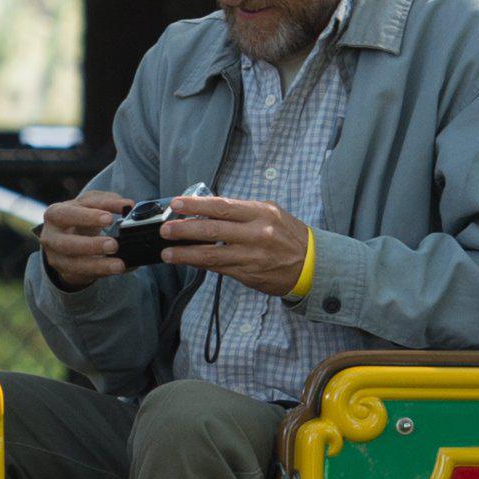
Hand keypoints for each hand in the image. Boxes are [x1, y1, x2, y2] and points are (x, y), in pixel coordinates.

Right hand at [38, 190, 138, 288]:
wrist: (69, 236)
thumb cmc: (80, 215)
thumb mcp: (91, 203)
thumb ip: (108, 201)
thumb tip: (127, 204)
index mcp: (54, 214)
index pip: (68, 214)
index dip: (88, 217)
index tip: (109, 218)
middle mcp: (50, 237)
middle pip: (66, 243)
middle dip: (90, 245)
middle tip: (113, 245)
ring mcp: (56, 258)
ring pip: (74, 264)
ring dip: (98, 265)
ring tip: (119, 264)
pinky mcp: (66, 272)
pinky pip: (83, 275)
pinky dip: (101, 272)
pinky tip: (115, 269)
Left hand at [159, 194, 311, 298]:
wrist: (312, 264)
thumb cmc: (288, 235)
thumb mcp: (270, 214)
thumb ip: (242, 211)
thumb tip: (208, 210)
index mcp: (261, 213)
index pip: (222, 206)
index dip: (196, 205)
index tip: (176, 204)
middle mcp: (256, 233)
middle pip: (213, 230)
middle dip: (184, 230)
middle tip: (165, 229)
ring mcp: (252, 256)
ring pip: (212, 254)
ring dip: (185, 254)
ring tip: (167, 252)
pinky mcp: (248, 274)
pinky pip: (219, 268)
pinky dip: (200, 265)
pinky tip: (186, 262)